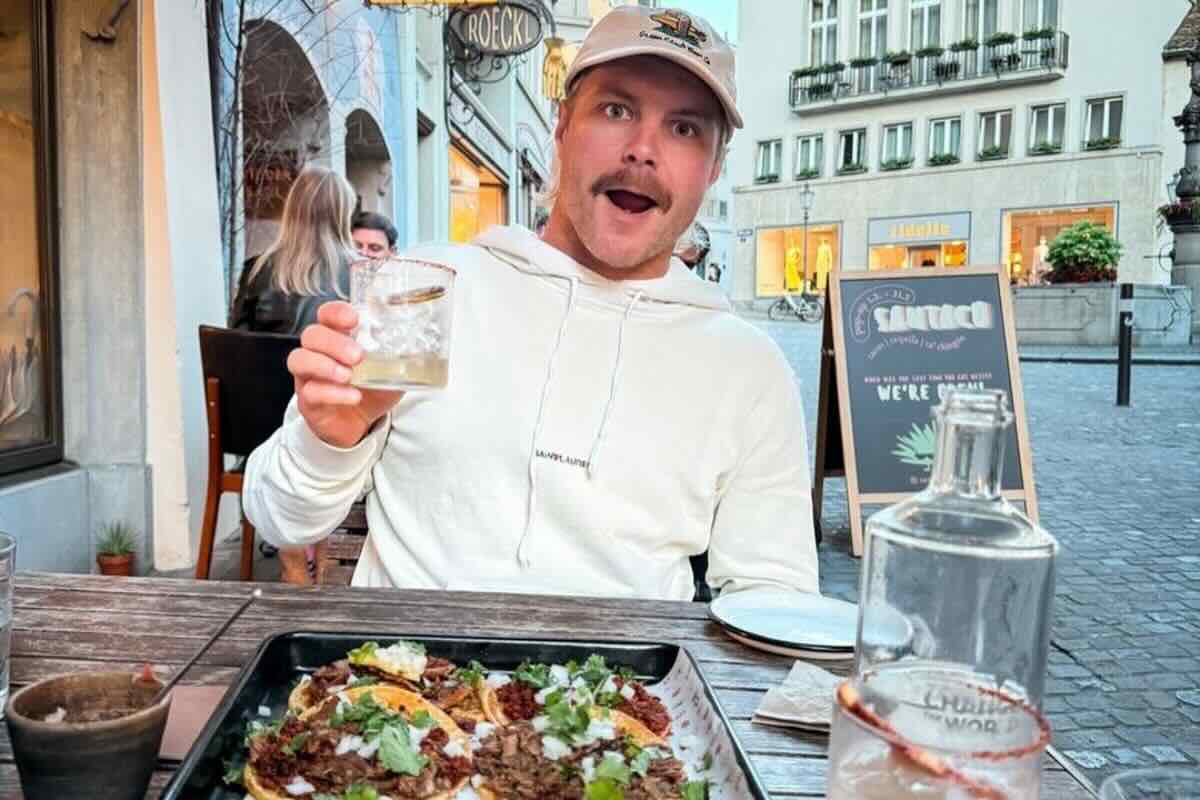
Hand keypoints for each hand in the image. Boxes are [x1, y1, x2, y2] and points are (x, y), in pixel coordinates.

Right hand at [288, 301, 403, 448]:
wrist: (358, 424)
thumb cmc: (371, 390)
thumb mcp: (391, 371)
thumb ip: (401, 358)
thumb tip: (424, 346)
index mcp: (337, 337)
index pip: (326, 314)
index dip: (335, 312)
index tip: (353, 319)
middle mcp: (317, 352)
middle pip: (312, 335)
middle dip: (334, 342)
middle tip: (358, 356)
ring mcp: (308, 375)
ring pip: (300, 359)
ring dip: (325, 365)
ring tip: (349, 375)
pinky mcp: (308, 399)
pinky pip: (310, 391)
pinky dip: (332, 393)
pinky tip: (352, 396)